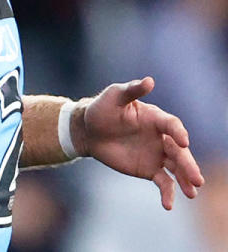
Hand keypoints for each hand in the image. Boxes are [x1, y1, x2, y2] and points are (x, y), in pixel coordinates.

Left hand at [77, 76, 204, 209]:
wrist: (89, 130)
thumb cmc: (103, 109)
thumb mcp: (114, 96)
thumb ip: (132, 90)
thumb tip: (149, 80)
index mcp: (156, 118)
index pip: (172, 125)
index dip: (178, 132)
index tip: (183, 141)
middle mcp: (162, 137)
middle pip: (179, 152)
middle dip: (188, 165)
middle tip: (197, 179)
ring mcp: (157, 154)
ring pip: (176, 168)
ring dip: (185, 180)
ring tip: (193, 192)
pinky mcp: (149, 169)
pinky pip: (163, 181)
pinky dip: (167, 193)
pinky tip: (168, 205)